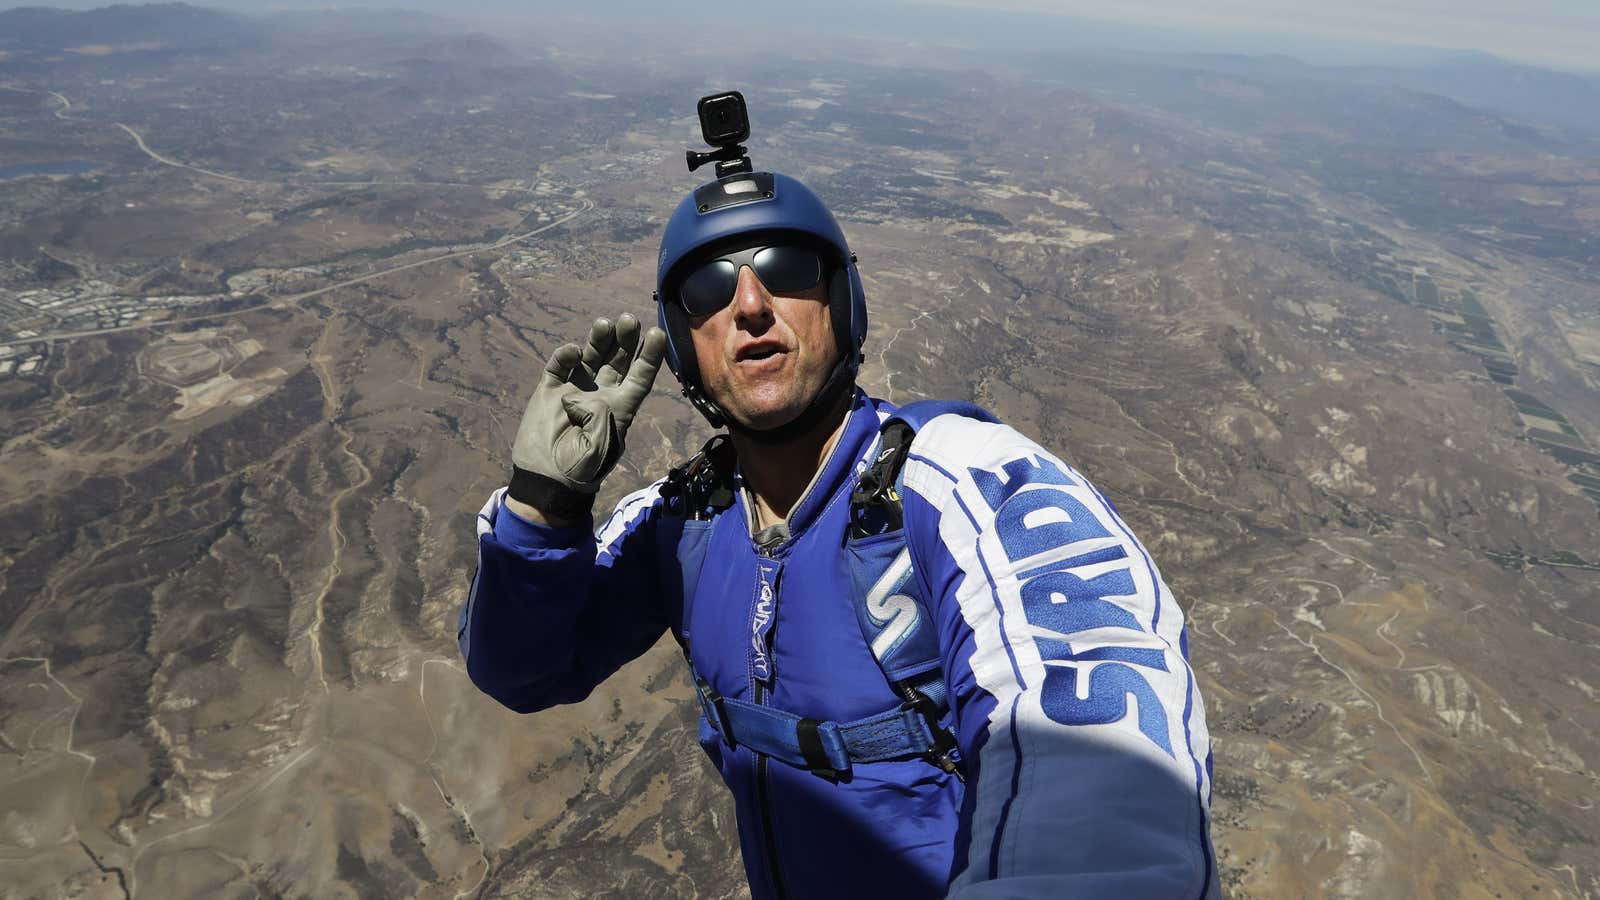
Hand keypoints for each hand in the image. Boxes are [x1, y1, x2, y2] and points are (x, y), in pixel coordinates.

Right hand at [512, 313, 667, 493]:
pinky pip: (560, 366)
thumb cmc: (580, 469)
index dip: (650, 356)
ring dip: (599, 340)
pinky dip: (566, 355)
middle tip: (629, 320)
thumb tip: (588, 396)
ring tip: (605, 323)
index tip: (658, 334)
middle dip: (625, 340)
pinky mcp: (550, 391)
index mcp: (620, 409)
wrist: (546, 480)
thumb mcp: (601, 446)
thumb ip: (601, 418)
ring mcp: (575, 391)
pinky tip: (573, 352)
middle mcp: (601, 395)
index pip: (640, 377)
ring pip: (592, 358)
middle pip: (618, 361)